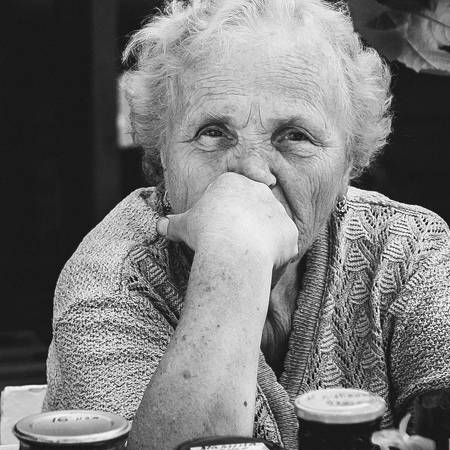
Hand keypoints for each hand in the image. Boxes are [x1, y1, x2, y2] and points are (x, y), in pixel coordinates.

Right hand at [157, 172, 299, 271]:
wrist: (234, 250)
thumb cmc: (206, 233)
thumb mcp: (184, 226)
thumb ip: (173, 224)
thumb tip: (159, 226)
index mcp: (233, 182)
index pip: (229, 195)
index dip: (220, 214)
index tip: (213, 230)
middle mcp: (259, 191)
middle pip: (251, 208)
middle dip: (243, 224)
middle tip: (230, 245)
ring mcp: (278, 211)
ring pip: (268, 226)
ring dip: (260, 240)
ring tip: (244, 258)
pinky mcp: (290, 231)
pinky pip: (283, 244)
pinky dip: (273, 256)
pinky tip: (260, 266)